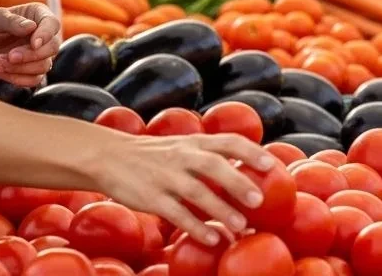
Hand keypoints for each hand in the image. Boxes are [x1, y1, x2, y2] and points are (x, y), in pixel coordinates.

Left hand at [0, 3, 60, 85]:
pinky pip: (34, 80)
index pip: (52, 24)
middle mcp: (42, 35)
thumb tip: (31, 27)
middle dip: (30, 55)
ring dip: (20, 67)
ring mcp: (38, 54)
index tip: (34, 44)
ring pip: (44, 66)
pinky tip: (1, 69)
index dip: (46, 35)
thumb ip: (12, 21)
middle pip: (52, 48)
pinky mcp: (31, 71)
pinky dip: (17, 77)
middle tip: (9, 56)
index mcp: (38, 15)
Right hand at [92, 132, 275, 245]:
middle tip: (259, 201)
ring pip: (197, 192)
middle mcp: (182, 156)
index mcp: (193, 141)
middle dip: (238, 182)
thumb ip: (210, 154)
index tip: (271, 166)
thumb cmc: (155, 155)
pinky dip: (196, 227)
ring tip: (242, 227)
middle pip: (214, 166)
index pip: (228, 141)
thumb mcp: (182, 145)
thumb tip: (248, 170)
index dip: (251, 152)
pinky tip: (212, 239)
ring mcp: (166, 176)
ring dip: (221, 210)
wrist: (109, 156)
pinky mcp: (151, 197)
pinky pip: (176, 213)